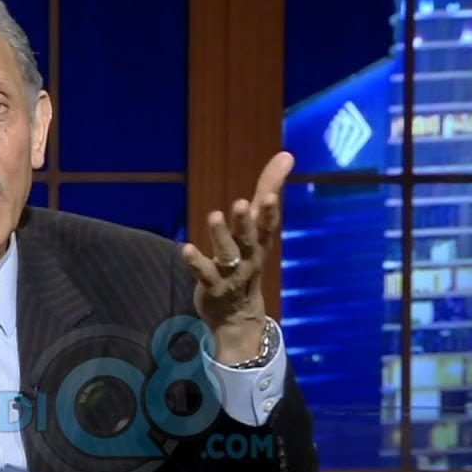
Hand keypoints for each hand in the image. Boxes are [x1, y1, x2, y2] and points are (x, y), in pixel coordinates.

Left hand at [180, 151, 293, 363]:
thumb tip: (286, 154)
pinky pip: (205, 274)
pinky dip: (196, 262)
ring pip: (227, 254)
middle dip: (246, 222)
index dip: (271, 211)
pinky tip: (184, 248)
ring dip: (221, 236)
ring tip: (214, 215)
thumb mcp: (258, 227)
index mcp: (260, 242)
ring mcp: (231, 274)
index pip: (268, 225)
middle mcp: (249, 258)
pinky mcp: (213, 287)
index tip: (272, 195)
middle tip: (241, 203)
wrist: (239, 317)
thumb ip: (268, 190)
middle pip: (249, 239)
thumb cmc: (247, 260)